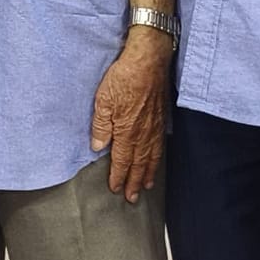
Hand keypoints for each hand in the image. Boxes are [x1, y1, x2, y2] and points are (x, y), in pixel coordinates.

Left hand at [90, 28, 171, 202]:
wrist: (148, 61)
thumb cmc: (123, 78)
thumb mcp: (102, 100)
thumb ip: (100, 126)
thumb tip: (98, 148)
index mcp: (126, 132)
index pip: (122, 161)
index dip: (119, 176)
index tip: (116, 189)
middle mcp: (143, 134)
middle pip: (139, 164)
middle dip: (135, 182)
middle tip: (133, 198)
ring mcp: (154, 127)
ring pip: (151, 157)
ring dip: (148, 173)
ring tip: (146, 185)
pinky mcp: (161, 118)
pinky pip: (160, 145)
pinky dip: (158, 158)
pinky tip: (156, 160)